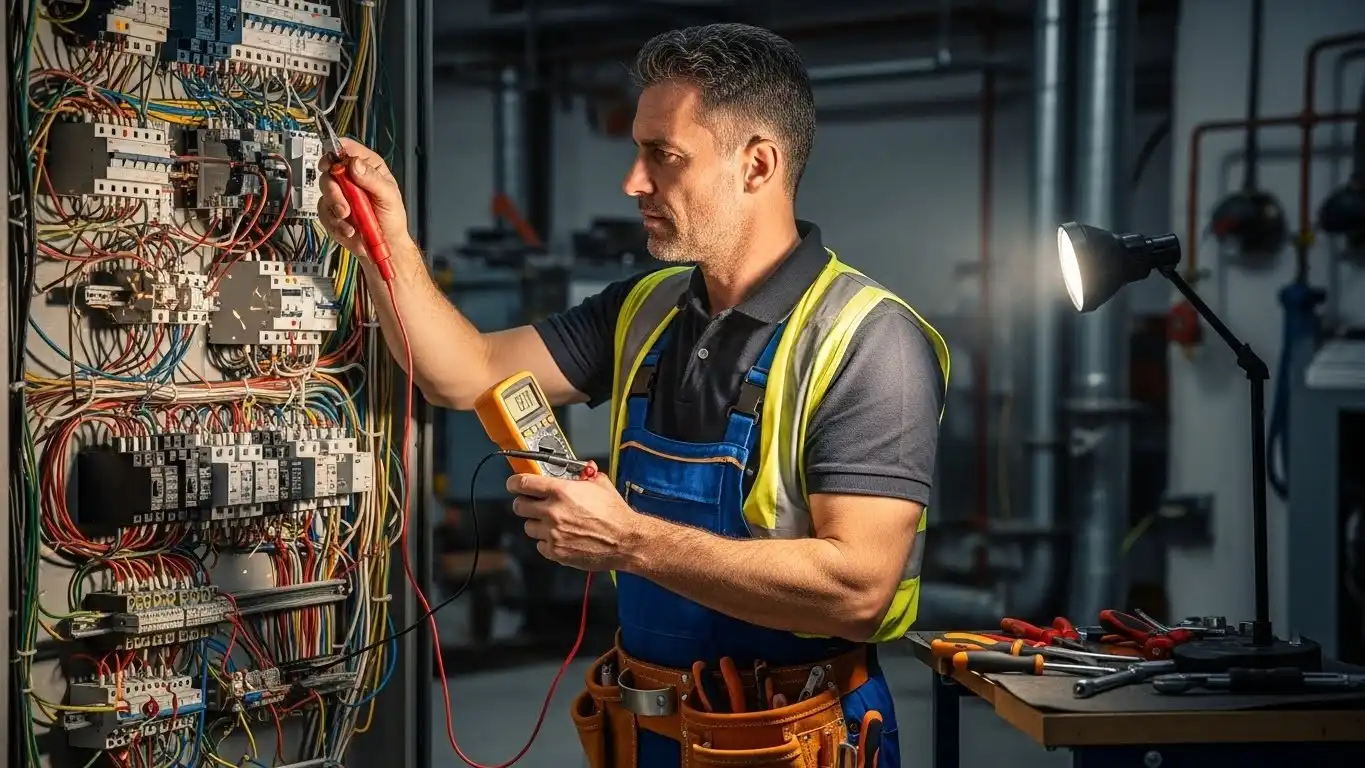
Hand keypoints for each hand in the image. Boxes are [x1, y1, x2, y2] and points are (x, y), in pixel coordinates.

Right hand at [317, 138, 413, 259]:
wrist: (385, 246)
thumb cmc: (392, 219)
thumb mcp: (389, 197)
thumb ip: (373, 179)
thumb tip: (355, 163)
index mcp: (367, 167)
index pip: (346, 149)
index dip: (334, 152)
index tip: (330, 165)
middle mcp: (351, 178)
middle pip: (329, 172)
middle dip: (334, 192)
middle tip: (345, 208)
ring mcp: (340, 195)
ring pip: (324, 194)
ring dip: (336, 211)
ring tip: (351, 223)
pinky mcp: (332, 212)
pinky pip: (323, 214)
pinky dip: (336, 225)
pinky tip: (349, 230)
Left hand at [508, 472, 638, 571]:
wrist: (625, 540)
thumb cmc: (615, 514)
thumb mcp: (601, 485)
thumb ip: (586, 475)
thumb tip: (583, 469)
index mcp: (560, 491)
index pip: (523, 483)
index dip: (514, 483)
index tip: (514, 484)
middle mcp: (552, 511)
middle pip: (519, 506)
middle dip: (525, 503)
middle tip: (534, 504)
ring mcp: (552, 533)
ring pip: (528, 527)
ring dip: (537, 524)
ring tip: (554, 523)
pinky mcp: (556, 551)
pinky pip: (540, 545)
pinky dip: (547, 542)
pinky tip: (562, 537)